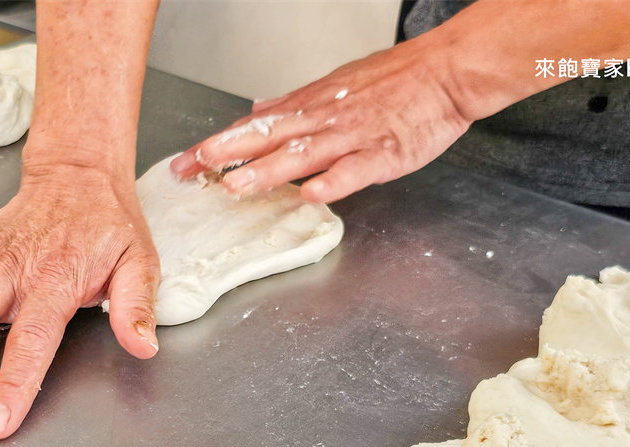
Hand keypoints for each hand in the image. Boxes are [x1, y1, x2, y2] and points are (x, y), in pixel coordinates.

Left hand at [170, 36, 471, 203]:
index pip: (253, 128)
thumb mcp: (334, 86)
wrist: (447, 70)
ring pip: (304, 154)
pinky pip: (355, 169)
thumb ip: (293, 105)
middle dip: (226, 155)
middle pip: (267, 138)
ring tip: (237, 186)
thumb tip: (257, 112)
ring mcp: (352, 137)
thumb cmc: (395, 81)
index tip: (182, 163)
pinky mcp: (383, 153)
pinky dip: (334, 181)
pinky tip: (312, 194)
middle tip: (191, 171)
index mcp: (309, 107)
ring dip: (269, 170)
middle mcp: (323, 120)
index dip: (216, 145)